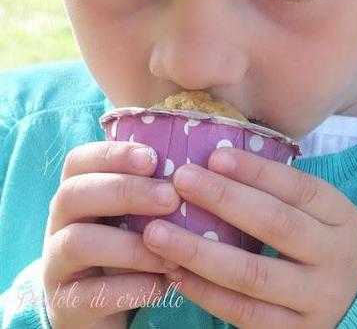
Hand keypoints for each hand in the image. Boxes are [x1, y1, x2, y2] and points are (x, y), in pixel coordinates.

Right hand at [42, 141, 181, 328]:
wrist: (104, 306)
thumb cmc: (128, 244)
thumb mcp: (134, 214)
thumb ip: (151, 189)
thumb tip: (195, 169)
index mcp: (76, 192)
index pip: (79, 161)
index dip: (113, 155)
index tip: (152, 158)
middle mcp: (58, 223)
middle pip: (74, 194)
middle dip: (125, 191)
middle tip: (171, 198)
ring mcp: (56, 265)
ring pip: (77, 243)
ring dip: (131, 247)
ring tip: (172, 255)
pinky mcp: (65, 305)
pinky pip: (89, 294)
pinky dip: (130, 288)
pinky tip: (162, 285)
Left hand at [143, 147, 356, 328]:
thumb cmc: (327, 246)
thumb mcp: (325, 215)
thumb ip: (284, 194)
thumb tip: (218, 161)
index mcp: (341, 219)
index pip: (298, 188)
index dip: (255, 171)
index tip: (214, 156)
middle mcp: (334, 258)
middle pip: (275, 224)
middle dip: (224, 199)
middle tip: (181, 180)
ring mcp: (317, 301)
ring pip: (253, 275)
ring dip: (200, 252)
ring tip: (157, 232)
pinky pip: (244, 314)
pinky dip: (206, 293)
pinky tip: (175, 273)